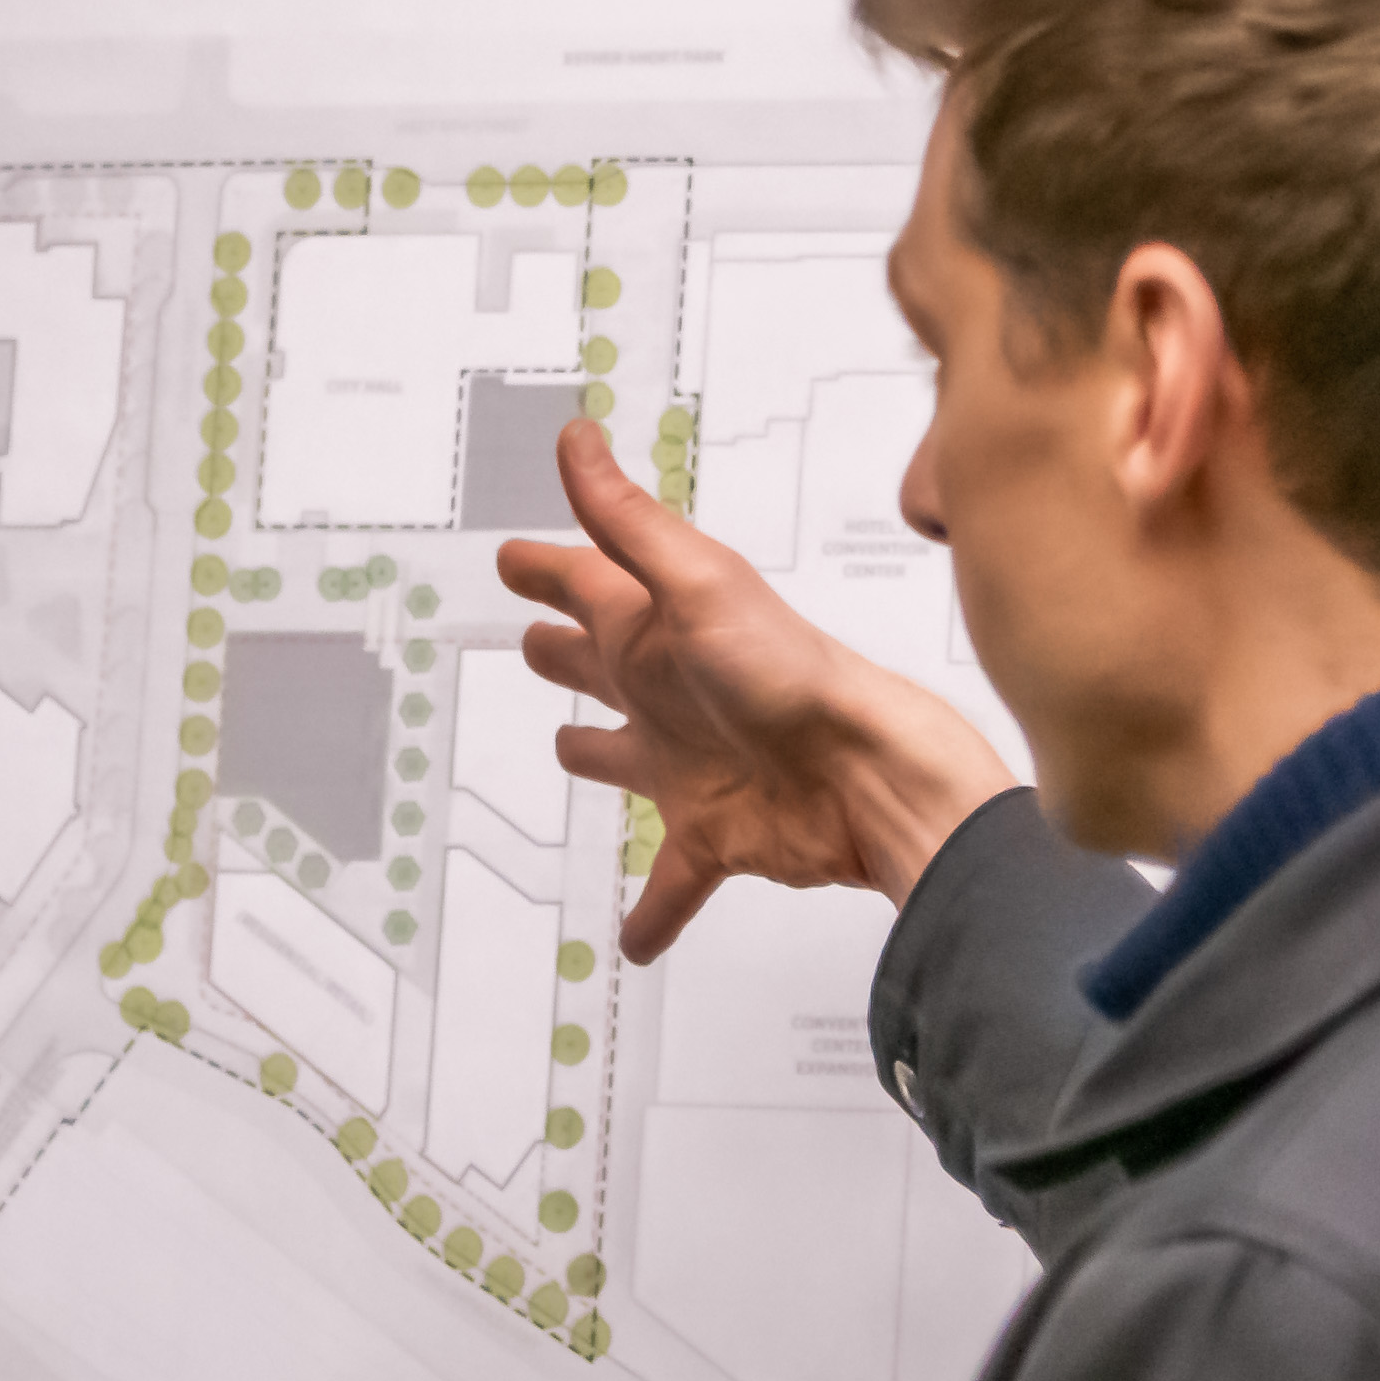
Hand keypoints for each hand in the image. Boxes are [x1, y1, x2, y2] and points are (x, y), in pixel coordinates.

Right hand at [504, 418, 1017, 958]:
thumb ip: (628, 521)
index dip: (546, 570)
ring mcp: (690, 767)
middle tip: (532, 644)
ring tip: (565, 753)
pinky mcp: (713, 835)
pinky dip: (650, 912)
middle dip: (565, 653)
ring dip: (596, 756)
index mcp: (659, 631)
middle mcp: (670, 694)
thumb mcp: (698, 584)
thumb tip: (575, 439)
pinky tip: (631, 941)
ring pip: (626, 758)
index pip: (587, 586)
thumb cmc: (792, 675)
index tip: (511, 558)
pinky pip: (670, 881)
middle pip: (601, 666)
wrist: (868, 775)